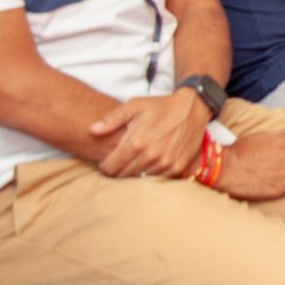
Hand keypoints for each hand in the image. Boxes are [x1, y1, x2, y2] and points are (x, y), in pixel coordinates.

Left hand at [92, 91, 207, 177]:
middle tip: (120, 161)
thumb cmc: (160, 106)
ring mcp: (165, 163)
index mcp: (136, 142)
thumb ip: (111, 119)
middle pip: (123, 176)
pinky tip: (151, 162)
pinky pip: (157, 179)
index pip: (110, 168)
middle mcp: (151, 156)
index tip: (107, 160)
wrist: (193, 108)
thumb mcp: (135, 106)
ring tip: (136, 160)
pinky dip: (152, 173)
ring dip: (135, 172)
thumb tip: (92, 130)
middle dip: (118, 170)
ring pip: (139, 179)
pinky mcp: (177, 167)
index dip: (105, 165)